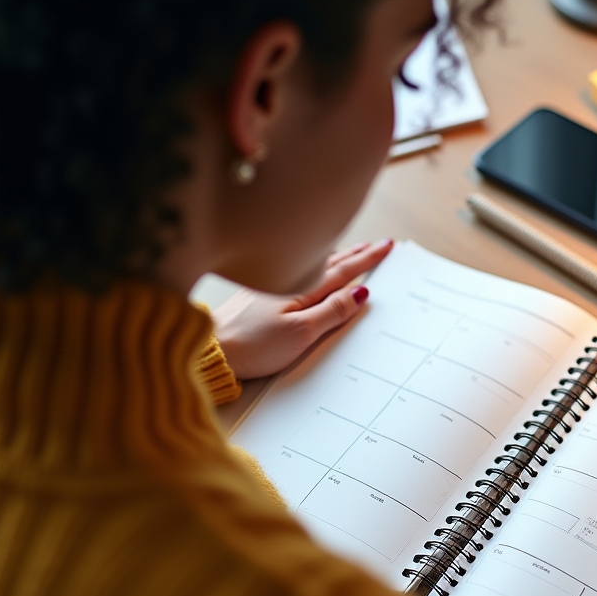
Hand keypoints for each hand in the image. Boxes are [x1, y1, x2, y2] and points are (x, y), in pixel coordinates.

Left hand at [212, 238, 393, 379]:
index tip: (385, 248)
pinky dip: (314, 267)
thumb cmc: (251, 345)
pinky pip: (297, 274)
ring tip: (352, 251)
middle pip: (330, 265)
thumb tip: (358, 293)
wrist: (211, 350)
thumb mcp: (301, 333)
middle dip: (356, 254)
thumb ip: (331, 312)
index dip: (366, 261)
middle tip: (377, 245)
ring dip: (336, 258)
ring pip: (314, 268)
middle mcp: (288, 283)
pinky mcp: (260, 297)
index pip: (343, 272)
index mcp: (302, 290)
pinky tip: (311, 268)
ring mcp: (273, 288)